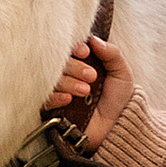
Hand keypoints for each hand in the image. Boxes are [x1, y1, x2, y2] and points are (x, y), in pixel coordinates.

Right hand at [42, 32, 131, 150]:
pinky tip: (68, 99)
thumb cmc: (118, 98)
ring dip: (68, 82)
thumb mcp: (121, 73)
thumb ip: (111, 54)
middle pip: (58, 63)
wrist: (116, 127)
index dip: (74, 47)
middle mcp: (67, 74)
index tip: (84, 52)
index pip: (69, 48)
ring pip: (51, 80)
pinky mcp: (51, 109)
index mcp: (80, 62)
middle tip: (91, 76)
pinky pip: (44, 100)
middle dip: (74, 67)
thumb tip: (94, 39)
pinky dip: (55, 97)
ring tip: (86, 90)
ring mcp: (58, 91)